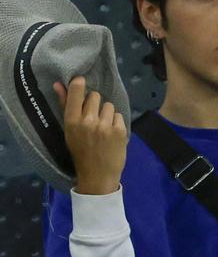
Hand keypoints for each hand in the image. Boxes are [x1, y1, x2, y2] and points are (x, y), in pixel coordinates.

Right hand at [53, 76, 126, 194]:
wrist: (98, 175)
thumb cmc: (81, 151)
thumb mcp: (69, 131)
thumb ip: (65, 106)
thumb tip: (59, 84)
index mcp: (72, 121)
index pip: (77, 92)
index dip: (80, 84)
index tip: (81, 81)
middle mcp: (89, 121)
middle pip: (95, 96)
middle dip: (95, 104)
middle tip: (93, 117)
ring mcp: (106, 126)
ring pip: (109, 105)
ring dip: (106, 113)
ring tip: (103, 127)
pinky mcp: (120, 130)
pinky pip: (118, 116)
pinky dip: (115, 122)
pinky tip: (111, 133)